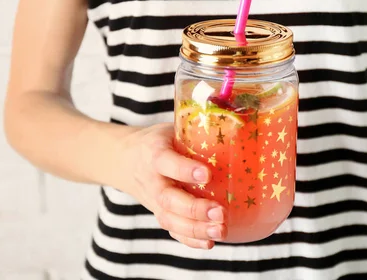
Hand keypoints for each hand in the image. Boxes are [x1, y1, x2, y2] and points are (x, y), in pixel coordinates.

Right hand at [119, 123, 226, 248]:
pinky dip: (190, 239)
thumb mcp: (172, 129)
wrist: (125, 158)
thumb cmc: (160, 141)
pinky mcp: (159, 213)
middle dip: (194, 209)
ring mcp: (154, 200)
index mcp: (154, 153)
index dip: (184, 169)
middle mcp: (152, 179)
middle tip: (220, 212)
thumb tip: (241, 124)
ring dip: (196, 229)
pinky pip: (172, 230)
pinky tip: (210, 242)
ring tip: (221, 230)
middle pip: (168, 199)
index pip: (166, 162)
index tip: (207, 173)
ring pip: (170, 219)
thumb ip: (197, 130)